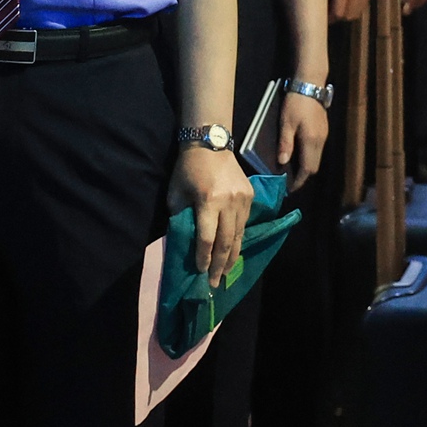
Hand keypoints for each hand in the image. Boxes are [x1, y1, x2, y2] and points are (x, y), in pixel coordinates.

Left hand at [170, 146, 254, 284]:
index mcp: (208, 201)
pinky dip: (239, 240)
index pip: (207, 239)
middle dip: (220, 265)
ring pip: (239, 235)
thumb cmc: (188, 169)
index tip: (200, 273)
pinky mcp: (250, 196)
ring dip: (232, 257)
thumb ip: (181, 218)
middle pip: (226, 242)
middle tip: (215, 283)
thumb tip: (185, 242)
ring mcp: (243, 199)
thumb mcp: (176, 194)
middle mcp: (229, 202)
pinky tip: (234, 252)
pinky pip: (245, 224)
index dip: (203, 259)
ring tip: (226, 273)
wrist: (210, 143)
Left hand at [276, 90, 328, 189]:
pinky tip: (300, 154)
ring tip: (293, 169)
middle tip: (289, 181)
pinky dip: (309, 157)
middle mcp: (320, 142)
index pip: (307, 169)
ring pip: (317, 158)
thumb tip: (283, 163)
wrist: (311, 84)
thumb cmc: (296, 103)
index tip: (289, 189)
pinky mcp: (324, 130)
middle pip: (314, 167)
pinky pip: (318, 150)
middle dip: (303, 176)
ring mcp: (324, 136)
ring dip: (307, 167)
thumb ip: (285, 143)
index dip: (299, 181)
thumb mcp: (286, 123)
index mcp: (311, 142)